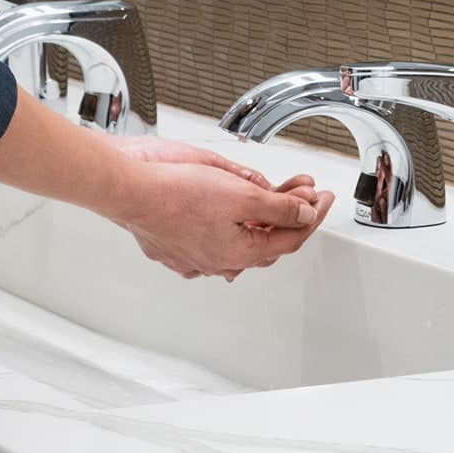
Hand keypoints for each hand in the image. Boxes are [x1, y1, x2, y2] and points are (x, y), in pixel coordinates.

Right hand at [112, 157, 333, 281]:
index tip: (323, 198)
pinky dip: (228, 226)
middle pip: (267, 240)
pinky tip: (229, 214)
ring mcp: (194, 257)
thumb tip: (304, 215)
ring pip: (239, 242)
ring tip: (271, 195)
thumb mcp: (243, 195)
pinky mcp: (175, 247)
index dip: (312, 215)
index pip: (290, 237)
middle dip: (288, 213)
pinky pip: (212, 241)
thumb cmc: (176, 192)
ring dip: (260, 219)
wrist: (130, 190)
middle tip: (302, 191)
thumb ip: (279, 208)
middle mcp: (218, 262)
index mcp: (240, 253)